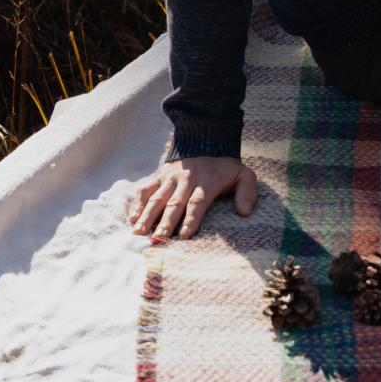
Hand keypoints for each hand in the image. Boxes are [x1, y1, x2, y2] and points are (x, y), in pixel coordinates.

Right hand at [127, 156, 258, 239]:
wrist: (204, 142)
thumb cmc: (225, 168)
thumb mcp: (244, 174)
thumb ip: (248, 192)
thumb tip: (245, 213)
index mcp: (206, 181)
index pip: (197, 202)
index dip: (191, 218)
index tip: (184, 235)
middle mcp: (185, 180)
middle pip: (174, 203)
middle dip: (165, 222)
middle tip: (158, 240)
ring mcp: (169, 178)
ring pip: (156, 198)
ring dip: (147, 216)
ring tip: (139, 233)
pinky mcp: (158, 176)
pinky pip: (145, 190)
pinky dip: (137, 203)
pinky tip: (132, 219)